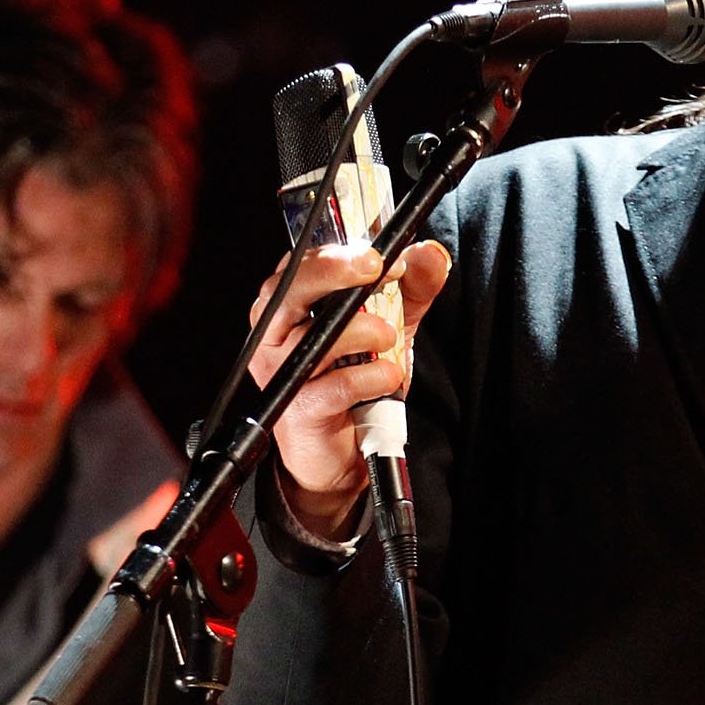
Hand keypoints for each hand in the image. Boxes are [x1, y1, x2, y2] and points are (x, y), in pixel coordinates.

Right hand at [247, 240, 452, 537]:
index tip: (381, 253)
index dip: (336, 252)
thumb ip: (410, 288)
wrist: (342, 452)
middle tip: (376, 267)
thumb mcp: (389, 324)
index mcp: (289, 307)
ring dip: (361, 330)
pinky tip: (388, 377)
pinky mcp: (299, 411)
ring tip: (389, 337)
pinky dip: (369, 377)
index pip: (298, 264)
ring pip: (311, 338)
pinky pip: (333, 385)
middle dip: (333, 270)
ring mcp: (282, 374)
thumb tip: (430, 254)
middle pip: (287, 289)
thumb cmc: (352, 380)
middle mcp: (274, 335)